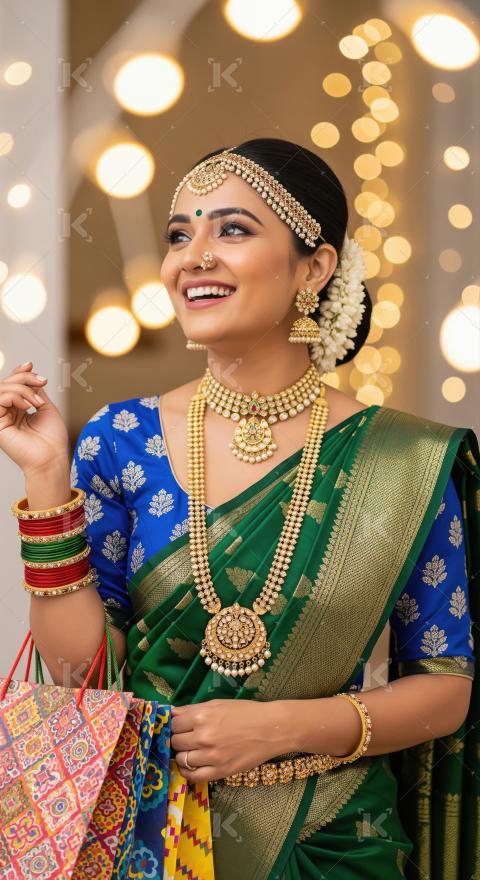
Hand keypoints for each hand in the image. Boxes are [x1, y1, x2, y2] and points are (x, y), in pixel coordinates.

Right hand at [0, 361, 68, 475]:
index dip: (19, 372)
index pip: (12, 385)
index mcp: (18, 409)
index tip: (31, 365)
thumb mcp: (46, 408)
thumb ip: (35, 390)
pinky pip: (0, 399)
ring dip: (22, 388)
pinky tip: (28, 404)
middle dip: (24, 378)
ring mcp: (1, 418)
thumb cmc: (52, 439)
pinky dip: (15, 396)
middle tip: (42, 381)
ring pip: (2, 389)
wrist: (52, 458)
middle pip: (6, 384)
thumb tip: (29, 372)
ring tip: (37, 401)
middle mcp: (7, 413)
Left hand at [170, 698, 287, 782]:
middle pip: (176, 742)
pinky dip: (187, 772)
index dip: (176, 726)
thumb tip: (172, 713)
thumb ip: (193, 709)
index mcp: (202, 716)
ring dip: (184, 755)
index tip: (181, 727)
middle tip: (187, 739)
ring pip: (182, 759)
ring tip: (192, 751)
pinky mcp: (220, 771)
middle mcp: (203, 736)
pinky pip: (193, 776)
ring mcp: (211, 756)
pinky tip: (190, 766)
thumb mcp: (218, 704)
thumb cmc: (246, 712)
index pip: (174, 724)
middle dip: (179, 740)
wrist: (271, 729)